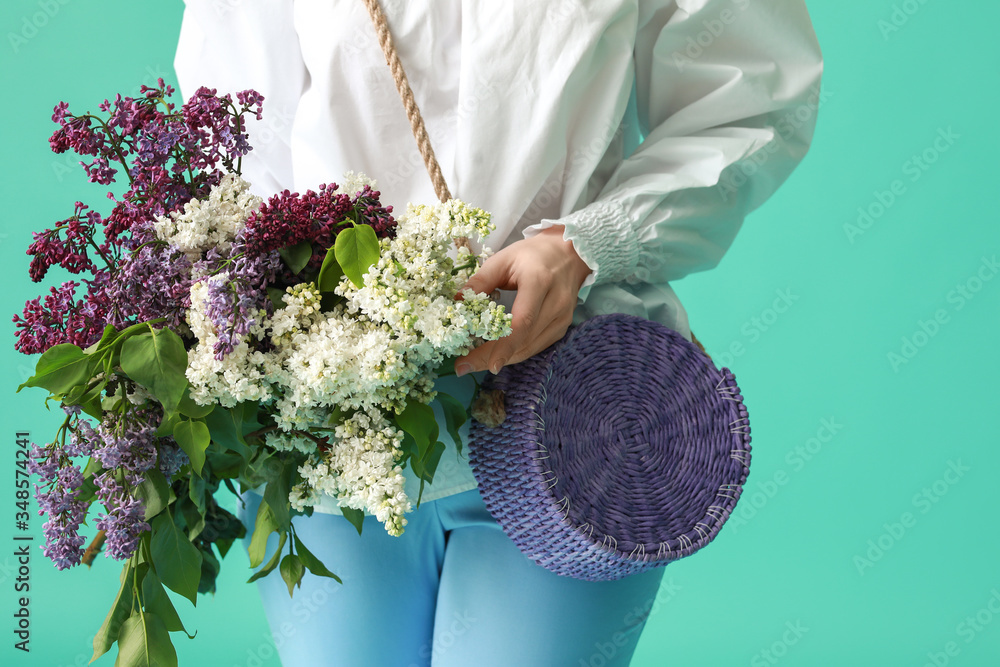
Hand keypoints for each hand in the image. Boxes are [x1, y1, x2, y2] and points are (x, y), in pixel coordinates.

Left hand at [454, 224, 591, 375]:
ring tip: (474, 362)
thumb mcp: (503, 259)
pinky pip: (536, 346)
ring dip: (502, 358)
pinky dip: (515, 352)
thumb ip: (481, 280)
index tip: (485, 364)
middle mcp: (556, 303)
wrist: (568, 254)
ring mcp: (562, 318)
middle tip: (464, 366)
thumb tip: (457, 300)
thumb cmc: (533, 255)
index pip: (522, 321)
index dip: (504, 346)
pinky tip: (496, 354)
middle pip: (523, 340)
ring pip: (530, 348)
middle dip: (492, 357)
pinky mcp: (562, 327)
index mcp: (539, 282)